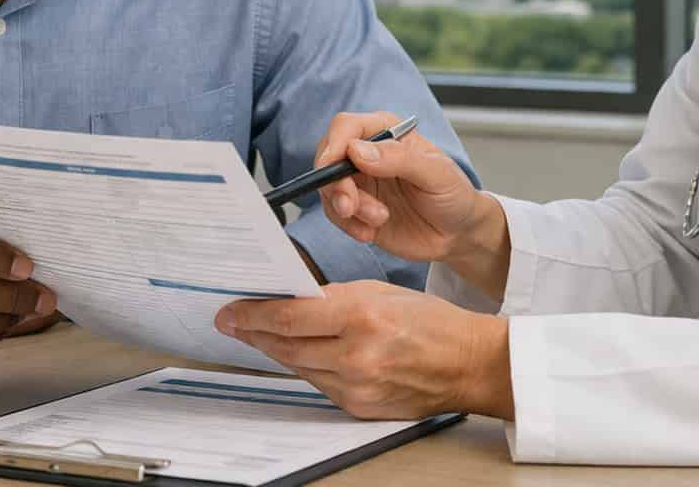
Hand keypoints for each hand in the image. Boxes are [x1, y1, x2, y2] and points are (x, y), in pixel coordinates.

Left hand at [214, 282, 513, 420]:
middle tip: (232, 322)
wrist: (468, 364)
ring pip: (298, 367)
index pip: (289, 317)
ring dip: (275, 350)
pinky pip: (319, 384)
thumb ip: (334, 297)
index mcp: (361, 316)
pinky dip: (305, 367)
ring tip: (258, 335)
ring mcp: (356, 386)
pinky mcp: (359, 407)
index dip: (253, 315)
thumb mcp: (380, 292)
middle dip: (254, 333)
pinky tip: (296, 354)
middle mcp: (355, 355)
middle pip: (286, 346)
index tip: (230, 312)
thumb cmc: (430, 321)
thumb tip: (292, 299)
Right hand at [314, 112, 486, 262]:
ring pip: (329, 188)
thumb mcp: (436, 173)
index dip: (334, 145)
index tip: (332, 166)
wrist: (457, 234)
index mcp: (386, 132)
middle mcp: (367, 154)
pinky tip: (371, 232)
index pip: (346, 127)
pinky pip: (335, 215)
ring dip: (347, 209)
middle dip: (335, 184)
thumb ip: (399, 159)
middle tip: (350, 207)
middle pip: (328, 157)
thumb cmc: (453, 194)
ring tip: (379, 220)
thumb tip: (357, 151)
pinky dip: (349, 226)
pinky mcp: (356, 210)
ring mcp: (360, 183)